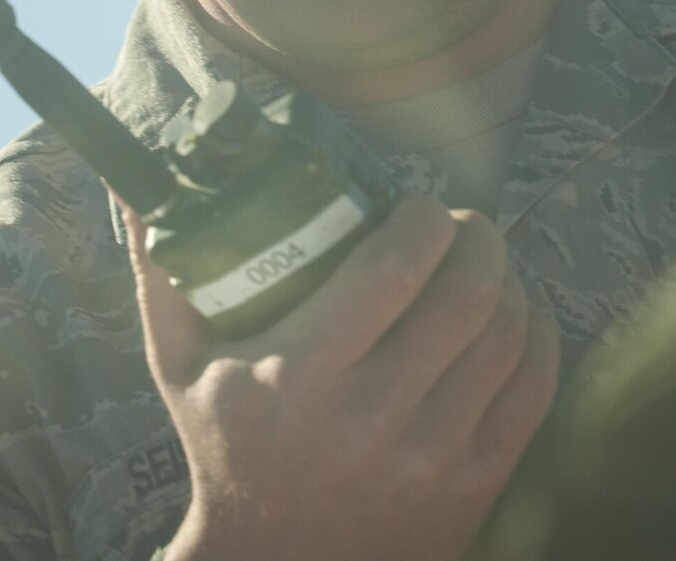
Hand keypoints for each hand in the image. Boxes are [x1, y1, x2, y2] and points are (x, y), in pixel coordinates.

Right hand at [122, 197, 560, 560]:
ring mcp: (427, 458)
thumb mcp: (181, 366)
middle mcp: (369, 419)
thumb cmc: (224, 448)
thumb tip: (139, 185)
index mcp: (297, 376)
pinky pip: (532, 393)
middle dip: (480, 239)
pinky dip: (536, 340)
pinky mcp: (470, 490)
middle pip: (466, 296)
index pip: (393, 269)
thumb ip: (166, 272)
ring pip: (506, 338)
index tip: (420, 206)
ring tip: (490, 265)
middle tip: (467, 225)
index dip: (425, 220)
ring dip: (511, 283)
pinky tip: (517, 317)